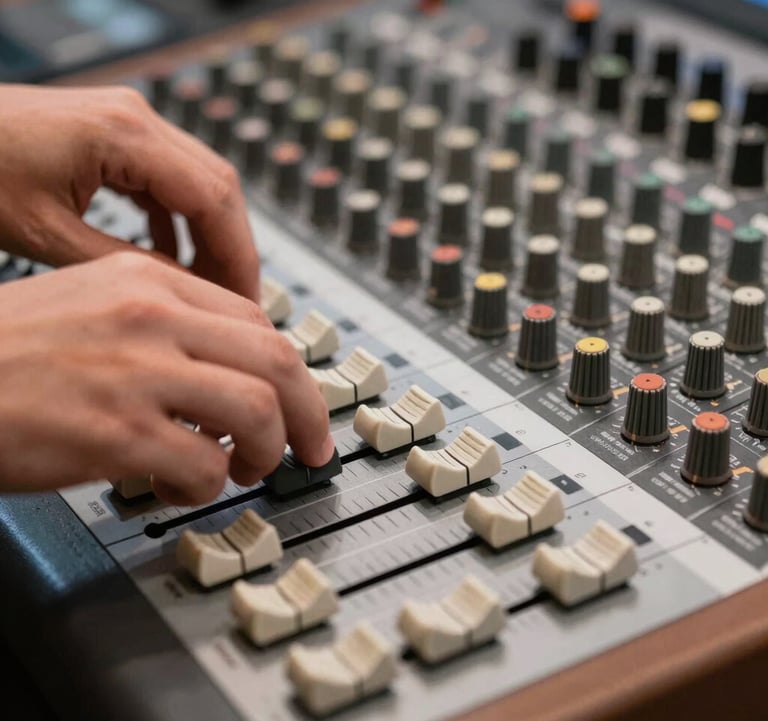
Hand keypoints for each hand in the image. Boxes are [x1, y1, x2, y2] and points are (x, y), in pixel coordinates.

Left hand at [0, 83, 258, 300]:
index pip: (215, 199)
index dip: (239, 256)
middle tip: (237, 302)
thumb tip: (181, 291)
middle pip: (219, 187)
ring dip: (210, 236)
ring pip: (200, 183)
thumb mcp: (46, 234)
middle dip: (233, 249)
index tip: (246, 300)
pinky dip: (179, 221)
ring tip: (209, 287)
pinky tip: (172, 253)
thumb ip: (124, 265)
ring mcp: (126, 124)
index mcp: (124, 135)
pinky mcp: (113, 137)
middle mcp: (135, 120)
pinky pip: (168, 180)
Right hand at [0, 253, 333, 504]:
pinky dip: (210, 484)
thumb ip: (166, 326)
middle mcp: (149, 316)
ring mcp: (135, 372)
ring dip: (267, 450)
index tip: (298, 400)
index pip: (255, 319)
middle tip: (312, 448)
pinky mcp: (115, 432)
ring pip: (257, 410)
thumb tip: (230, 371)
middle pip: (275, 359)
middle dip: (308, 412)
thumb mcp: (92, 306)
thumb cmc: (7, 352)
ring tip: (249, 468)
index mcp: (147, 279)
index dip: (288, 369)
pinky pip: (204, 465)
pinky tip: (187, 486)